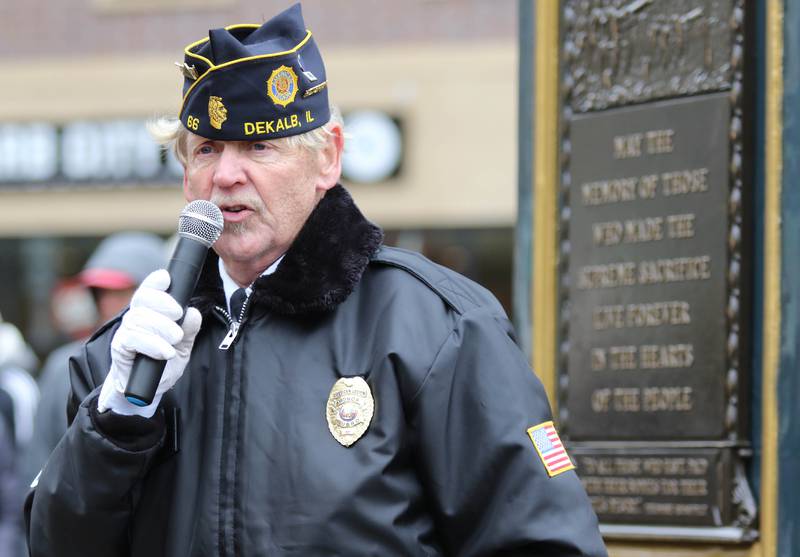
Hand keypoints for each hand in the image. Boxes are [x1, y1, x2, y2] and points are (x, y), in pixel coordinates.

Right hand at [97, 269, 201, 417]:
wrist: (147, 391)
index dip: (155, 282)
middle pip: (143, 298)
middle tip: (179, 314)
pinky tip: (165, 352)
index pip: (149, 290)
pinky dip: (152, 344)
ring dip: (161, 327)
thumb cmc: (162, 362)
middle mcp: (136, 319)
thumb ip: (189, 329)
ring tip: (175, 339)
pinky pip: (132, 339)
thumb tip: (193, 313)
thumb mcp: (183, 346)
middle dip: (163, 303)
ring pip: (138, 318)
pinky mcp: (120, 349)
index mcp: (151, 313)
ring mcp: (126, 333)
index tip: (166, 278)